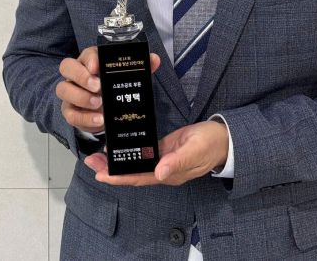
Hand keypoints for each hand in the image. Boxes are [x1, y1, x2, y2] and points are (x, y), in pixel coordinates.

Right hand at [56, 47, 159, 133]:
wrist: (105, 109)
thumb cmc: (114, 85)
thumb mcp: (129, 75)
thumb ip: (142, 66)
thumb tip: (154, 59)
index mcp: (91, 60)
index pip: (86, 54)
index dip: (90, 58)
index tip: (97, 66)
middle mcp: (76, 74)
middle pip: (66, 66)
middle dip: (81, 76)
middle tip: (97, 86)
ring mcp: (70, 92)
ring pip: (63, 89)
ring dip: (80, 97)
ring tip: (98, 103)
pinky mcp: (70, 110)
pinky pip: (70, 114)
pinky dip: (84, 118)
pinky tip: (99, 120)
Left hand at [84, 120, 228, 186]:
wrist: (224, 138)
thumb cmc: (211, 144)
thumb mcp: (195, 150)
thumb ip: (177, 161)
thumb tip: (159, 172)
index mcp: (168, 173)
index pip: (138, 178)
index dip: (119, 178)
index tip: (100, 175)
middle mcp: (163, 170)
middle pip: (132, 173)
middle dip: (111, 170)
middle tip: (91, 161)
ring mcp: (163, 160)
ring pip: (136, 163)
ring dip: (118, 160)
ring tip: (99, 155)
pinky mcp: (165, 149)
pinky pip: (144, 152)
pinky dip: (130, 150)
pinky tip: (120, 146)